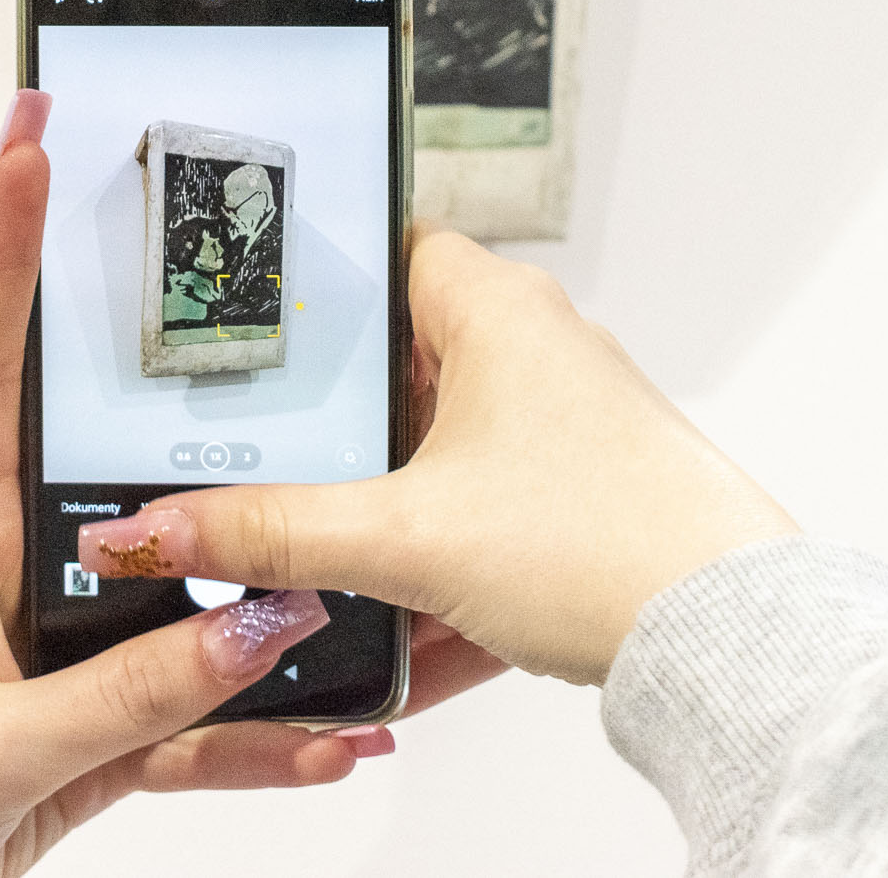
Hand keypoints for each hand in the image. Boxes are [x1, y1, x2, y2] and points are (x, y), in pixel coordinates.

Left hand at [0, 93, 446, 877]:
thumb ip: (129, 694)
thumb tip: (258, 625)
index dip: (3, 242)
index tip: (31, 134)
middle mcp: (23, 573)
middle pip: (129, 456)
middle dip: (204, 393)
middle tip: (270, 300)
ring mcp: (67, 649)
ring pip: (195, 602)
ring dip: (277, 618)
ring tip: (366, 602)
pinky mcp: (96, 728)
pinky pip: (206, 718)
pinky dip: (271, 736)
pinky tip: (336, 738)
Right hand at [75, 232, 796, 685]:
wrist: (728, 638)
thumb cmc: (605, 543)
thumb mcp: (403, 537)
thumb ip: (272, 533)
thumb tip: (159, 527)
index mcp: (495, 311)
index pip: (387, 249)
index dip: (317, 287)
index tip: (250, 323)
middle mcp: (536, 351)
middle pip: (400, 365)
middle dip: (336, 430)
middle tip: (260, 462)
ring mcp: (566, 426)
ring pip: (441, 453)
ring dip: (385, 513)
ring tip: (323, 561)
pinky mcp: (584, 497)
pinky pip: (487, 519)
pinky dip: (440, 565)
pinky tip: (401, 634)